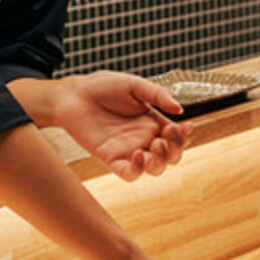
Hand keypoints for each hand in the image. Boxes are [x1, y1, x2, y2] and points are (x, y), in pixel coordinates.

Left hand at [53, 72, 191, 180]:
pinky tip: (137, 154)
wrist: (74, 95)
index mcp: (153, 122)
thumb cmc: (103, 87)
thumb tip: (179, 109)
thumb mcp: (134, 85)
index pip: (177, 137)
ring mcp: (128, 151)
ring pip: (154, 169)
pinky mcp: (111, 159)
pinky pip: (130, 174)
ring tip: (154, 146)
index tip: (185, 126)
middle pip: (170, 157)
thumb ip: (157, 95)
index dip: (185, 136)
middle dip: (175, 150)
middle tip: (165, 137)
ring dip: (160, 162)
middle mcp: (143, 139)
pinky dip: (138, 170)